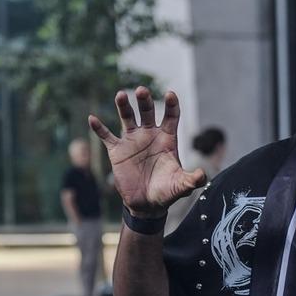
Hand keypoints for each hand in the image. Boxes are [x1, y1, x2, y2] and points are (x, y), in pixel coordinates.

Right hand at [88, 87, 205, 216]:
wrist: (146, 204)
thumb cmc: (167, 192)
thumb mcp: (181, 186)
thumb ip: (191, 180)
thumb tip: (202, 176)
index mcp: (167, 139)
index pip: (171, 117)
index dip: (171, 105)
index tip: (170, 94)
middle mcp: (150, 135)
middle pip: (147, 112)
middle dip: (145, 101)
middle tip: (141, 91)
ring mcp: (132, 141)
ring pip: (127, 118)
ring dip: (123, 106)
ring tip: (121, 95)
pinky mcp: (117, 151)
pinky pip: (107, 137)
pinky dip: (99, 128)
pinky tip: (93, 119)